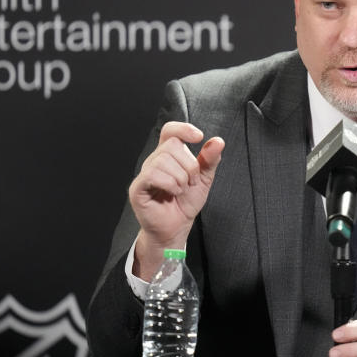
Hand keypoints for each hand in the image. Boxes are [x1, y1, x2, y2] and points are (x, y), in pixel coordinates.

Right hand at [128, 121, 223, 279]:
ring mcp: (144, 174)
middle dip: (189, 165)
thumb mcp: (204, 179)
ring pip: (164, 160)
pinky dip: (170, 184)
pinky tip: (173, 193)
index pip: (170, 131)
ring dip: (181, 177)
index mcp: (169, 156)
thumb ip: (210, 160)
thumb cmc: (186, 203)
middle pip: (172, 145)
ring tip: (181, 190)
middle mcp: (154, 161)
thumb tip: (218, 141)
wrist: (176, 227)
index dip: (183, 128)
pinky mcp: (138, 188)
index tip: (199, 136)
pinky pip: (153, 175)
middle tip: (191, 182)